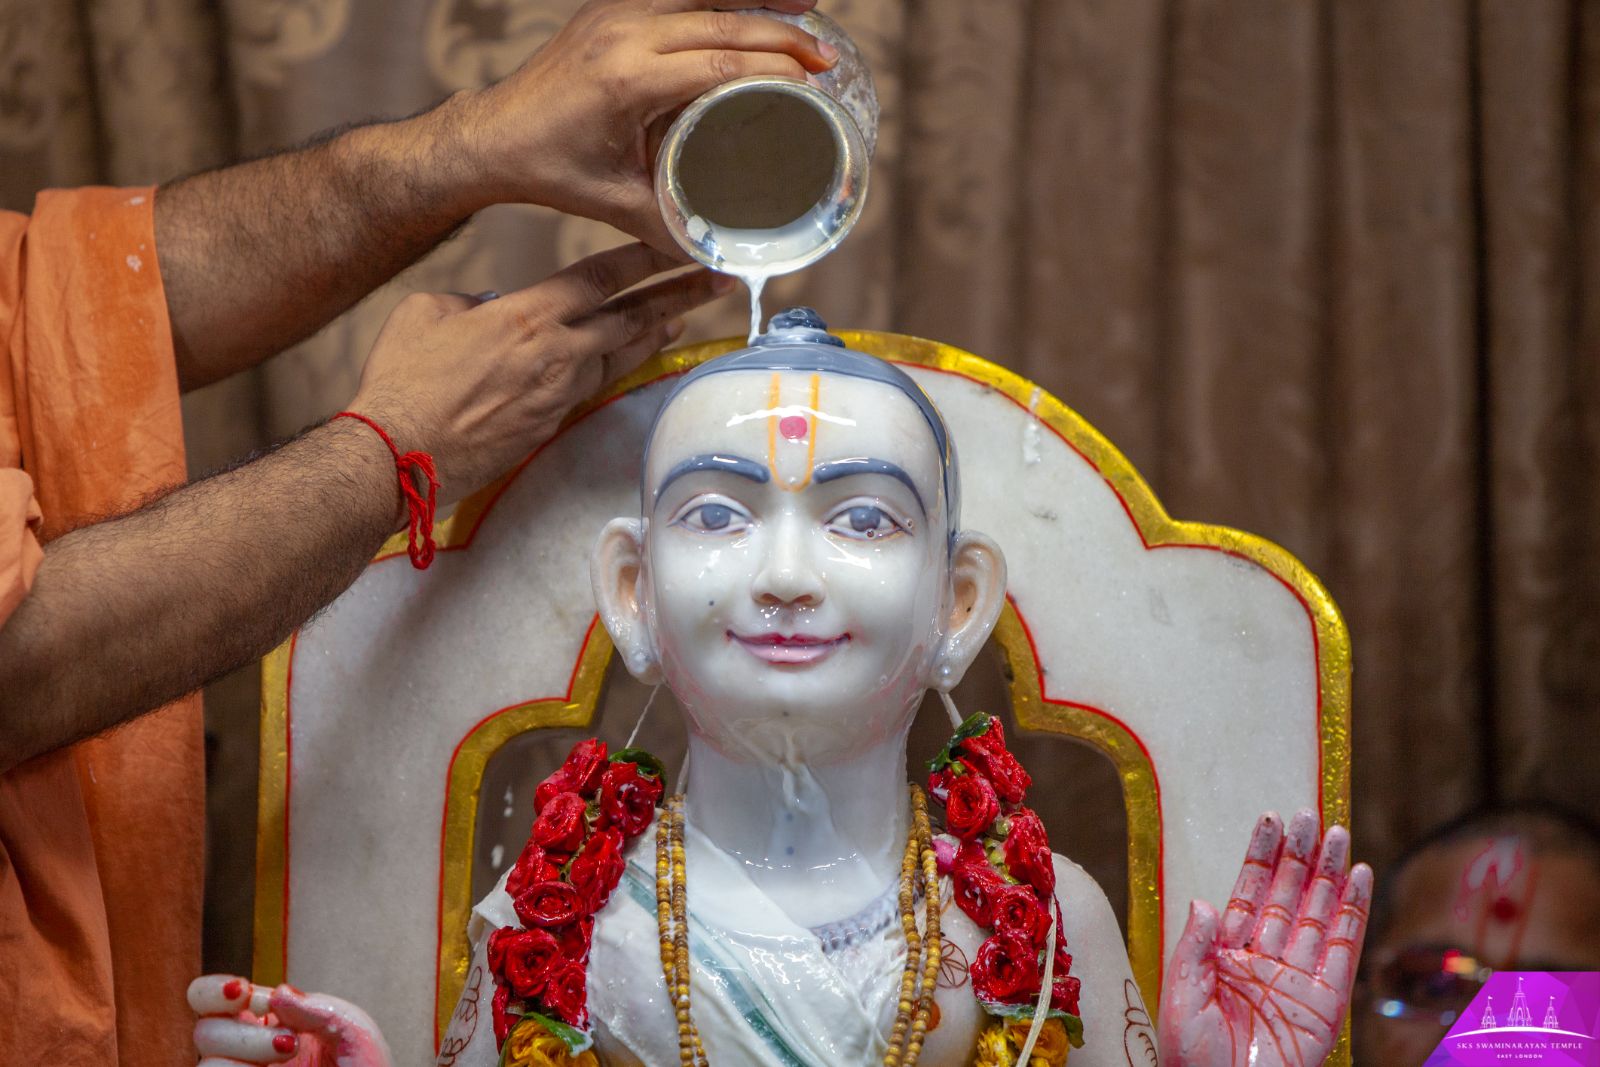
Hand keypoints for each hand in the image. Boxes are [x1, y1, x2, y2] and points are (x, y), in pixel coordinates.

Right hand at [188, 976, 391, 1066]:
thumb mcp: (355, 1032)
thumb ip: (320, 1008)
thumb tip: (278, 994)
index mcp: (268, 1024)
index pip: (211, 998)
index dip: (216, 990)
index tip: (245, 993)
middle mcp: (247, 1054)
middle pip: (204, 1032)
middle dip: (243, 1034)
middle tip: (289, 1044)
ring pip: (207, 1065)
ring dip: (248, 1058)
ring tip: (289, 1062)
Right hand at [349, 242, 733, 497]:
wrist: (400, 454)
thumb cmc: (403, 381)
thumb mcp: (428, 312)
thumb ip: (474, 301)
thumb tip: (493, 309)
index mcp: (529, 316)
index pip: (601, 277)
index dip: (646, 259)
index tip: (683, 246)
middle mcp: (557, 353)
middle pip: (632, 317)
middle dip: (680, 296)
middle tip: (718, 281)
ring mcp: (560, 393)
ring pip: (622, 354)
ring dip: (657, 333)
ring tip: (685, 318)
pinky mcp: (554, 424)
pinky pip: (597, 386)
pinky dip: (622, 368)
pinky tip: (634, 360)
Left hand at [453, 0, 837, 249]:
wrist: (494, 135)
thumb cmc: (551, 171)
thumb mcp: (616, 206)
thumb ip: (673, 230)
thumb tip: (725, 264)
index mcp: (625, 80)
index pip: (717, 65)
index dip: (771, 72)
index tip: (813, 87)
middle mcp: (622, 34)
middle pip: (721, 22)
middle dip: (782, 36)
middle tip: (828, 58)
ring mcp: (616, 12)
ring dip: (760, 2)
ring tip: (809, 13)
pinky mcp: (614, 6)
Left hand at [1158, 810, 1373, 1066]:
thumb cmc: (1192, 1058)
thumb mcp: (1180, 998)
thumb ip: (1193, 949)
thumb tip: (1201, 901)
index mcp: (1226, 956)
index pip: (1248, 894)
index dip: (1261, 857)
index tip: (1271, 819)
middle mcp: (1264, 960)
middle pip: (1287, 897)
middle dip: (1298, 856)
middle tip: (1310, 816)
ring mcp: (1297, 980)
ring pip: (1318, 915)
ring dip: (1328, 875)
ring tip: (1338, 835)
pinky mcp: (1327, 1004)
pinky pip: (1343, 950)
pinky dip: (1353, 913)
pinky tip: (1358, 879)